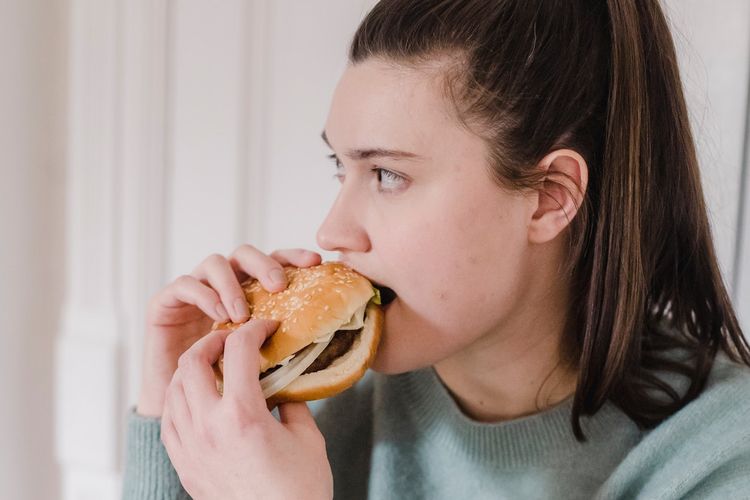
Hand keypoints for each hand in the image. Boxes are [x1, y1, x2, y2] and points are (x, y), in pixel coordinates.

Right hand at [137, 246, 321, 416]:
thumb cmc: (227, 393)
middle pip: (245, 254)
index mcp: (250, 296)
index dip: (293, 257)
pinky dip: (203, 294)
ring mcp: (194, 293)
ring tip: (243, 313)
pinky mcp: (165, 304)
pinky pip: (184, 284)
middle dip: (264, 264)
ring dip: (232, 284)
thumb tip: (329, 349)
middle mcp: (223, 288)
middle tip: (279, 286)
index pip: (274, 264)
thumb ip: (288, 353)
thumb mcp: (264, 370)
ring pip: (215, 263)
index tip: (316, 262)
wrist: (182, 417)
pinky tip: (218, 313)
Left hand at [161, 319, 332, 499]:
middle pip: (192, 362)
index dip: (254, 329)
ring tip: (213, 365)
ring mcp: (190, 448)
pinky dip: (179, 399)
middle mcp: (208, 427)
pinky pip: (169, 420)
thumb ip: (290, 402)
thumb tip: (281, 383)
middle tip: (231, 339)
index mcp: (242, 416)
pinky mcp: (184, 465)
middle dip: (213, 341)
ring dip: (192, 368)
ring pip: (173, 389)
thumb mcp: (307, 437)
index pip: (238, 351)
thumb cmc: (299, 491)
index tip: (266, 327)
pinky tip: (197, 398)